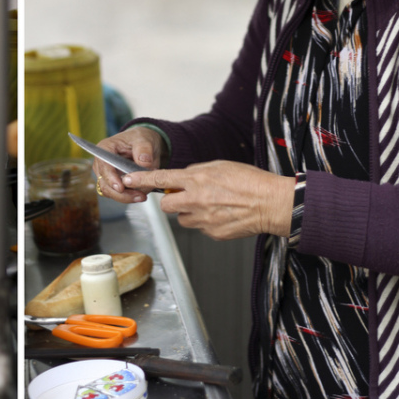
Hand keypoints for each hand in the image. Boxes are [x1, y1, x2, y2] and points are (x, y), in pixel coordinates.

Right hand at [94, 127, 164, 203]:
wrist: (143, 144)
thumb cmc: (139, 138)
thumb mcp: (144, 139)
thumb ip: (144, 149)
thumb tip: (144, 162)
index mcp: (105, 149)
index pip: (104, 166)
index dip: (111, 178)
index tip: (121, 187)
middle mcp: (101, 163)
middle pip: (105, 184)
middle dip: (121, 193)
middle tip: (140, 195)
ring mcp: (106, 175)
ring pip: (110, 192)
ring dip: (126, 197)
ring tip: (142, 195)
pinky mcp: (113, 183)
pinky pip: (117, 194)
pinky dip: (128, 196)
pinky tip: (140, 194)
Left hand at [122, 161, 293, 239]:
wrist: (272, 204)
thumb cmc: (250, 181)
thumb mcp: (220, 166)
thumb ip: (196, 172)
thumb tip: (183, 178)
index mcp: (197, 179)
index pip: (161, 178)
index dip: (141, 179)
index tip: (127, 179)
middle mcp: (196, 200)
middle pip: (166, 205)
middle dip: (171, 202)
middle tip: (186, 197)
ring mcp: (203, 219)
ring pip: (182, 219)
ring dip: (189, 213)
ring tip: (211, 206)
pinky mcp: (212, 233)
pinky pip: (199, 228)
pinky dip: (205, 222)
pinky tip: (221, 215)